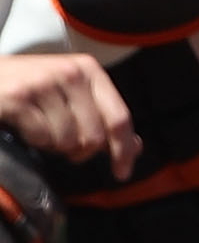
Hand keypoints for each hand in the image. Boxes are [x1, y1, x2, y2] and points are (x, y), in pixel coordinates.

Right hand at [0, 53, 138, 180]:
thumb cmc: (29, 88)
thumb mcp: (70, 95)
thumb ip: (102, 118)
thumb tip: (134, 147)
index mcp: (89, 70)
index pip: (119, 117)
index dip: (124, 150)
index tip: (122, 172)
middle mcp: (71, 72)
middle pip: (94, 137)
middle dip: (78, 150)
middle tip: (60, 140)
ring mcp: (45, 83)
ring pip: (67, 141)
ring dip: (52, 144)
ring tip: (40, 127)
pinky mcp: (20, 97)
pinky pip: (41, 137)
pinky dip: (34, 140)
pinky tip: (25, 125)